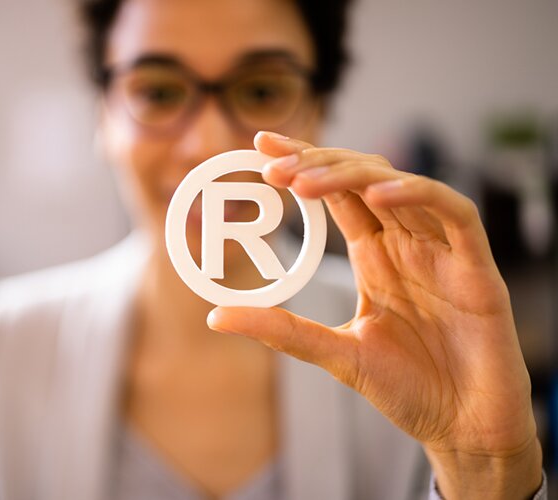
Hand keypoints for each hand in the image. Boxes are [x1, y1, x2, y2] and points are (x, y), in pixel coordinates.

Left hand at [207, 131, 542, 498]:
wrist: (463, 429)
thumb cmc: (408, 389)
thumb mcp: (334, 354)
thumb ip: (281, 329)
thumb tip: (214, 316)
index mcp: (376, 257)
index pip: (337, 195)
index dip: (303, 165)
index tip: (260, 148)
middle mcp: (407, 245)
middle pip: (362, 180)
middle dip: (316, 163)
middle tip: (270, 161)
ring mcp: (442, 252)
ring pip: (400, 185)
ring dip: (352, 174)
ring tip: (304, 180)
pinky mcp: (477, 268)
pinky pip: (453, 212)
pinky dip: (418, 194)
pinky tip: (377, 195)